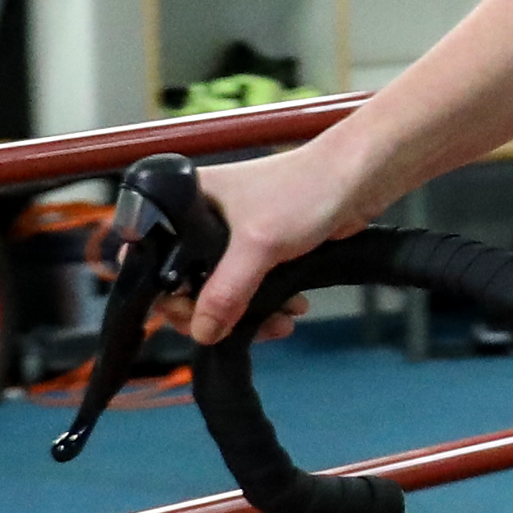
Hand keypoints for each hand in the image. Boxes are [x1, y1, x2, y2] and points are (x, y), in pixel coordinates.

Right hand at [183, 141, 369, 343]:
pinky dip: (268, 302)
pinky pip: (252, 286)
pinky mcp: (263, 248)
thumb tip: (202, 334)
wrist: (360, 178)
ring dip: (249, 313)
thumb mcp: (258, 244)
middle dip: (214, 311)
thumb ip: (227, 291)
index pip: (152, 258)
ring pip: (223, 289)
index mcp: (185, 203)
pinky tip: (293, 309)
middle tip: (235, 329)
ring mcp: (233, 235)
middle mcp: (202, 218)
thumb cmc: (303, 192)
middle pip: (187, 282)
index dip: (165, 293)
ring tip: (279, 322)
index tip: (191, 318)